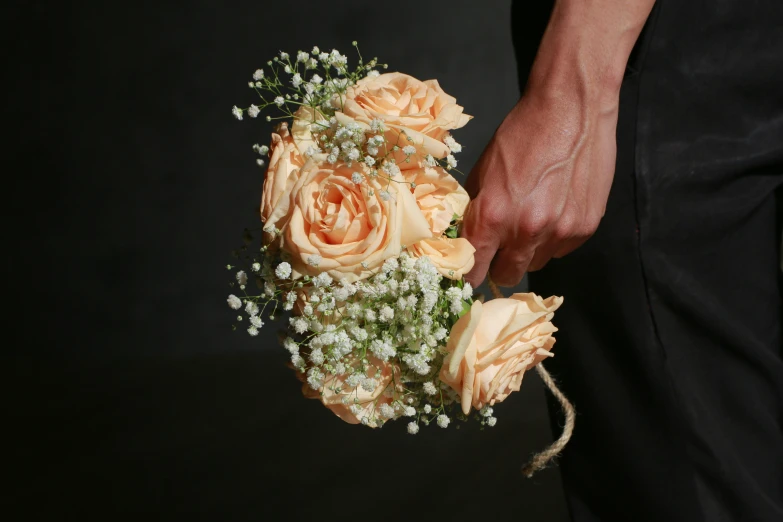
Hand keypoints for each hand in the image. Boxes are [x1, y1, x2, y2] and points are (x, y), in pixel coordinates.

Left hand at [461, 87, 619, 287]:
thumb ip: (475, 209)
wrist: (571, 108)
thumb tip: (466, 237)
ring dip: (529, 250)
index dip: (469, 274)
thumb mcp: (484, 170)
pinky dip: (554, 237)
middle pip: (507, 276)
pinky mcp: (585, 227)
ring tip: (533, 216)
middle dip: (500, 266)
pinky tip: (555, 208)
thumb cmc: (522, 133)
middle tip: (501, 247)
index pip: (473, 269)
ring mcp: (560, 232)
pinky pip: (562, 249)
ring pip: (536, 263)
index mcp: (494, 215)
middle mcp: (527, 231)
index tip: (470, 272)